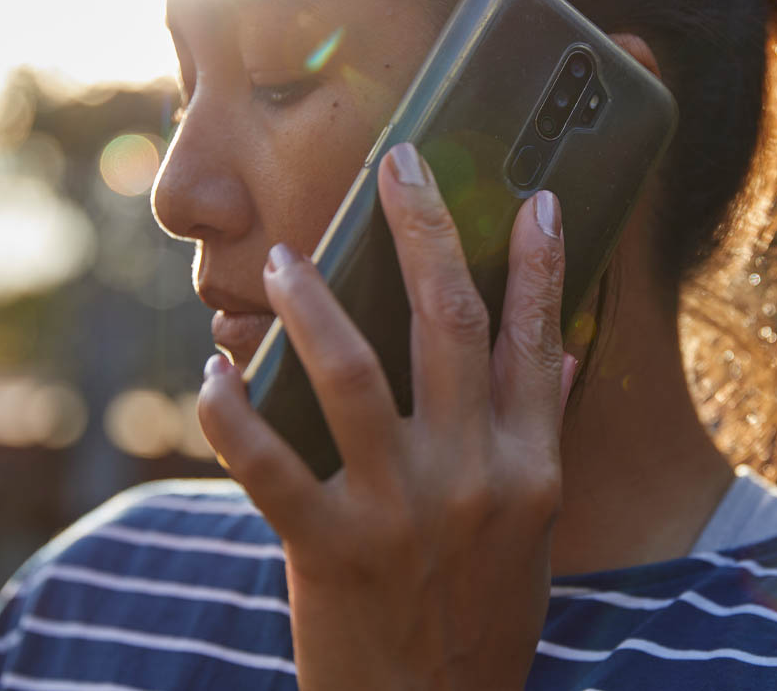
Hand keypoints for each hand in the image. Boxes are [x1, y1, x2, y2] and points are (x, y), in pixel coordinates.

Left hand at [197, 141, 576, 690]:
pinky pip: (265, 465)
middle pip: (450, 326)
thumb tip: (562, 350)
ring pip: (351, 374)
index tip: (536, 196)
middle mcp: (472, 477)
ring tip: (284, 255)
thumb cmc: (485, 614)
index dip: (539, 261)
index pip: (537, 339)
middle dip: (424, 230)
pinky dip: (231, 413)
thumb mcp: (537, 528)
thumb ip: (544, 430)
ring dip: (314, 303)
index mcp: (529, 467)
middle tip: (400, 162)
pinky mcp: (330, 549)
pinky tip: (214, 374)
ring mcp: (399, 510)